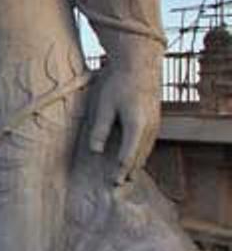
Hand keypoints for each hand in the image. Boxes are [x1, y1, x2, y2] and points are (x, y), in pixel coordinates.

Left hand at [87, 63, 159, 183]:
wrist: (140, 65)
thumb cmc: (119, 83)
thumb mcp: (104, 106)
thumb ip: (100, 129)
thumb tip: (94, 151)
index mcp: (137, 126)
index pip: (128, 155)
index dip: (120, 170)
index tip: (112, 182)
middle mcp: (150, 128)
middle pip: (139, 156)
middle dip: (128, 171)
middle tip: (117, 186)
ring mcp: (155, 124)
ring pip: (146, 150)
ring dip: (136, 164)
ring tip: (127, 177)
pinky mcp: (155, 119)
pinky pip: (149, 142)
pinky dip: (142, 153)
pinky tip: (136, 157)